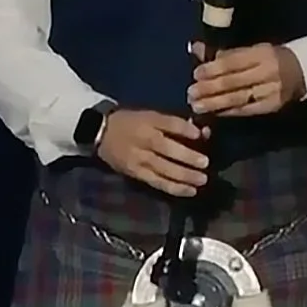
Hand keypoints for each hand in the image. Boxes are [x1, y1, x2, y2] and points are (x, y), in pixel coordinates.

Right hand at [95, 108, 211, 196]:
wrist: (100, 133)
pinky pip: (156, 182)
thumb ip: (175, 124)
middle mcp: (143, 141)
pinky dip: (173, 187)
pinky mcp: (135, 173)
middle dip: (187, 157)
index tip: (200, 135)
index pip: (170, 124)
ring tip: (202, 180)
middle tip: (205, 163)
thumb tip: (201, 132)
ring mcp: (138, 160)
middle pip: (166, 149)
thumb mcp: (151, 116)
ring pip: (162, 169)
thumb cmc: (133, 123)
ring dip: (184, 176)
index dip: (185, 129)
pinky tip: (189, 191)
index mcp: (148, 123)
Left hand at [188, 43, 305, 118]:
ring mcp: (273, 91)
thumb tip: (195, 48)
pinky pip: (247, 110)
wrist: (303, 71)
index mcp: (263, 53)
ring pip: (238, 98)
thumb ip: (225, 53)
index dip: (212, 69)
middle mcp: (269, 72)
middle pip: (233, 82)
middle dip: (209, 89)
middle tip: (191, 93)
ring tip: (197, 106)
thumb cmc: (270, 58)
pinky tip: (215, 112)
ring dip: (215, 103)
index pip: (233, 62)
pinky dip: (229, 111)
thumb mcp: (251, 50)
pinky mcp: (274, 106)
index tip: (196, 74)